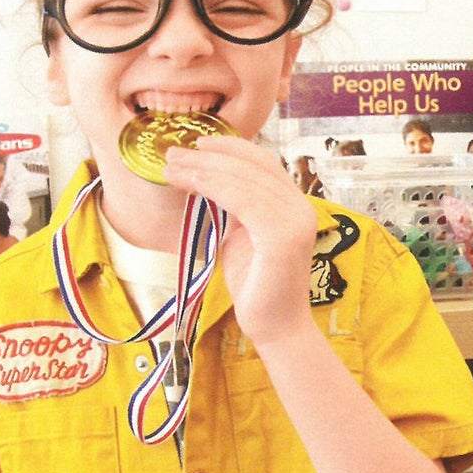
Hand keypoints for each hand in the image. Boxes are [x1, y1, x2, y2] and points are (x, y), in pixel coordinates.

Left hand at [162, 137, 317, 346]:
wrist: (275, 328)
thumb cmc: (255, 286)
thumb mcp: (240, 236)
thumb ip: (233, 208)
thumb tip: (204, 181)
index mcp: (293, 204)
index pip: (263, 163)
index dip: (230, 148)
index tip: (196, 144)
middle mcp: (300, 206)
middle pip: (252, 165)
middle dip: (208, 155)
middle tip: (172, 153)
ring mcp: (296, 219)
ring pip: (244, 179)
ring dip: (203, 169)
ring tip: (171, 168)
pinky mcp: (283, 236)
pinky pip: (243, 199)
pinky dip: (214, 186)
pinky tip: (190, 183)